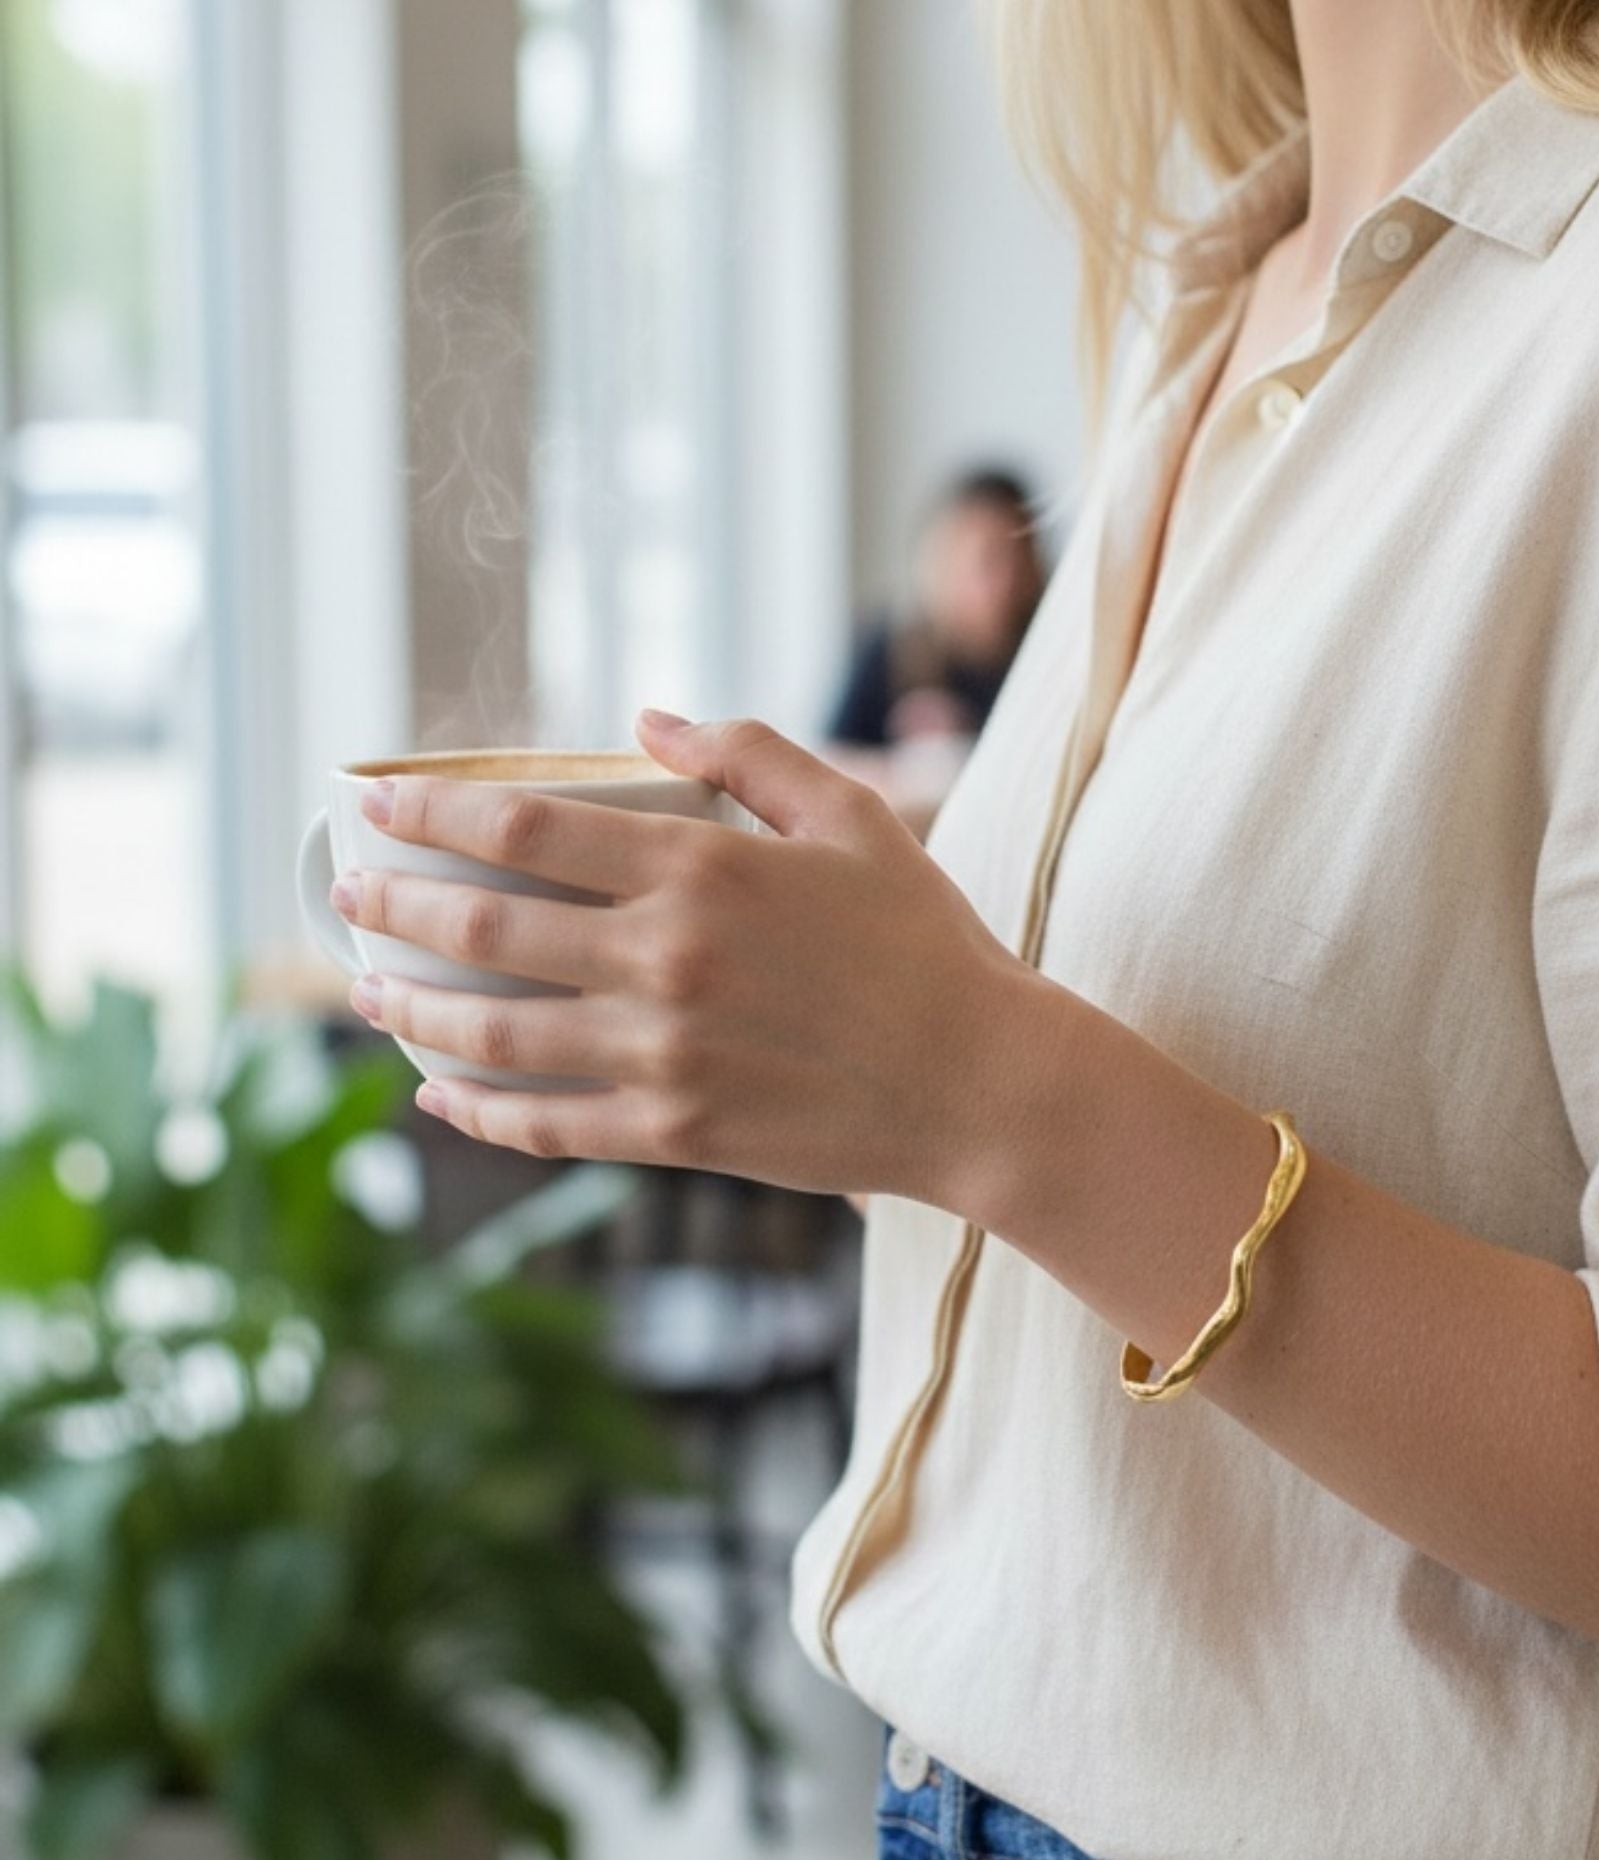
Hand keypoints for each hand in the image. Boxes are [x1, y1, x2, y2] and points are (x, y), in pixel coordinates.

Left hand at [331, 710, 1036, 1200]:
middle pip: (483, 929)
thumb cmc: (926, 944)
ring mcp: (665, 1057)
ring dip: (413, 1011)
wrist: (982, 1084)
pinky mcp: (679, 1134)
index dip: (430, 815)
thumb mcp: (855, 819)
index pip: (523, 830)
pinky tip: (440, 1093)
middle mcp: (666, 961)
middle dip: (393, 910)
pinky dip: (479, 1110)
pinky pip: (548, 1125)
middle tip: (348, 900)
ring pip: (495, 1033)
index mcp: (703, 870)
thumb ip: (751, 755)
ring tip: (370, 994)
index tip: (374, 808)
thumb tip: (647, 718)